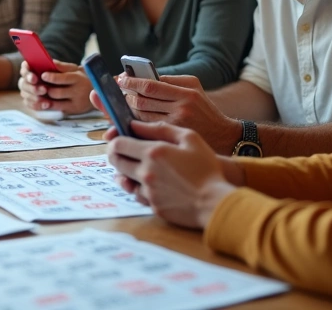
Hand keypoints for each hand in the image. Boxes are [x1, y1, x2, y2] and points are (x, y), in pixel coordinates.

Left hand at [18, 61, 92, 115]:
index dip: (52, 77)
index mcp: (78, 79)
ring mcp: (76, 104)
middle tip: (36, 86)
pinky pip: (57, 110)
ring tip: (36, 94)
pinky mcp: (73, 111)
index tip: (42, 75)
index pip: (64, 78)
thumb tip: (48, 61)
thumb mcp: (77, 69)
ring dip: (44, 99)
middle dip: (44, 90)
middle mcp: (78, 92)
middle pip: (57, 92)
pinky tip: (42, 101)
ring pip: (55, 103)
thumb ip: (63, 66)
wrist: (99, 92)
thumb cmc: (83, 78)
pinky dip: (48, 106)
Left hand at [105, 120, 237, 228]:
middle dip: (116, 155)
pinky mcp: (153, 206)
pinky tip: (152, 184)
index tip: (120, 138)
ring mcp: (148, 191)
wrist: (215, 201)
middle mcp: (145, 172)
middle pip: (116, 161)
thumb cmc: (206, 167)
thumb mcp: (189, 138)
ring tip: (138, 168)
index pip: (118, 143)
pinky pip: (138, 195)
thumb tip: (136, 124)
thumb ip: (161, 128)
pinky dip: (140, 188)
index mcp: (153, 152)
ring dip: (127, 172)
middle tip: (125, 152)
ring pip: (124, 180)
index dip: (115, 139)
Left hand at [119, 74, 240, 153]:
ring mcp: (176, 126)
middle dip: (124, 98)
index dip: (130, 82)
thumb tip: (139, 80)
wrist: (225, 138)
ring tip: (120, 108)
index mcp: (187, 92)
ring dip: (125, 112)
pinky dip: (133, 127)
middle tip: (115, 94)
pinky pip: (145, 132)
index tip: (119, 80)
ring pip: (140, 118)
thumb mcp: (194, 90)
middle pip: (141, 102)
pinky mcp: (172, 141)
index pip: (150, 85)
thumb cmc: (205, 111)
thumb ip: (170, 82)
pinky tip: (127, 125)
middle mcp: (182, 108)